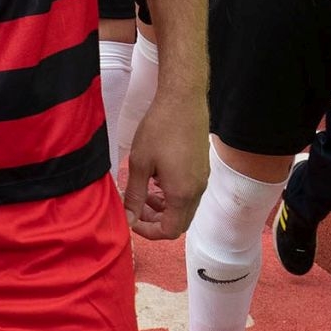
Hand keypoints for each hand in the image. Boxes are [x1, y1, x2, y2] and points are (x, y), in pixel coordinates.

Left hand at [123, 86, 207, 239]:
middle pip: (179, 222)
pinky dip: (172, 195)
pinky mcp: (202, 167)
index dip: (148, 231)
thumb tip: (128, 219)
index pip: (169, 231)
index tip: (131, 219)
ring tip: (143, 193)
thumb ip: (134, 195)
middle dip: (156, 221)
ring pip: (184, 207)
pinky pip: (188, 192)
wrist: (183, 99)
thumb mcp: (140, 163)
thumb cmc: (160, 129)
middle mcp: (197, 190)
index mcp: (182, 194)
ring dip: (164, 208)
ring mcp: (202, 178)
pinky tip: (157, 178)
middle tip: (136, 208)